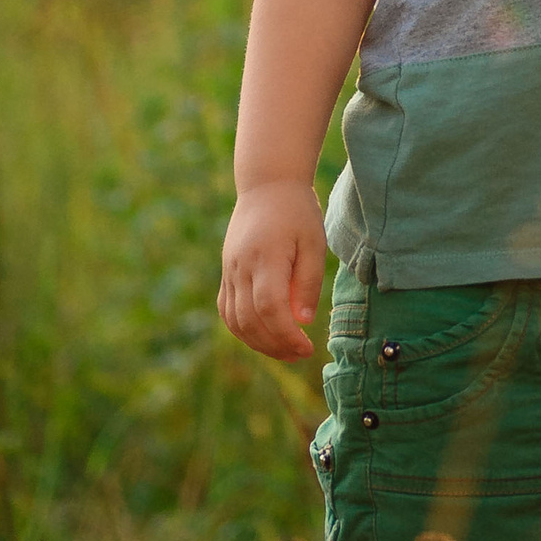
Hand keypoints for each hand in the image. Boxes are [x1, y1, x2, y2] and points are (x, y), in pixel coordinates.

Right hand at [218, 181, 325, 361]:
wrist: (266, 185)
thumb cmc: (297, 212)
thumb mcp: (313, 242)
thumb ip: (308, 282)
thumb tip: (302, 322)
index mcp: (265, 257)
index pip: (269, 308)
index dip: (286, 335)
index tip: (307, 348)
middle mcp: (241, 267)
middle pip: (249, 320)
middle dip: (275, 346)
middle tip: (300, 354)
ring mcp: (229, 270)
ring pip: (234, 320)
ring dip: (258, 343)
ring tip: (285, 351)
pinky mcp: (226, 272)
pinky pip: (227, 310)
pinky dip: (243, 330)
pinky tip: (265, 336)